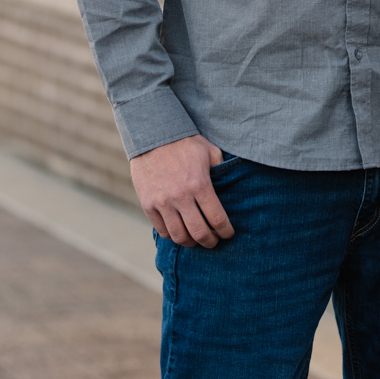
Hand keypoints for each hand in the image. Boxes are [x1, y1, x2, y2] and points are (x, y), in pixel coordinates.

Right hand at [130, 134, 234, 248]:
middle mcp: (181, 197)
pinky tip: (180, 231)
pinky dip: (172, 235)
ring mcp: (162, 203)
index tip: (229, 234)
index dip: (226, 231)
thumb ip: (221, 169)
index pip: (217, 219)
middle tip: (214, 241)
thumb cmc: (185, 143)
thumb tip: (231, 184)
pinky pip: (162, 230)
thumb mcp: (209, 151)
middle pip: (199, 233)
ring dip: (191, 242)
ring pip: (179, 236)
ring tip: (196, 239)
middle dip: (210, 241)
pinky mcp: (148, 205)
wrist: (153, 135)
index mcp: (199, 184)